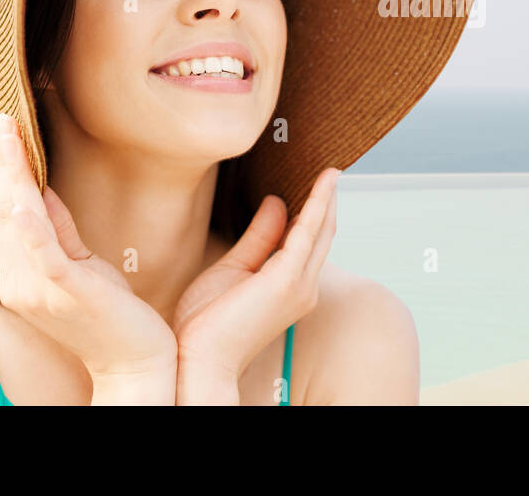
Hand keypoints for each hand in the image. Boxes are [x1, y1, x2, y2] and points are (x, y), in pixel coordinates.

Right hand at [0, 112, 177, 396]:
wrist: (134, 365)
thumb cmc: (113, 316)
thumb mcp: (83, 264)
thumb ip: (60, 230)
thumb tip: (42, 188)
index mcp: (23, 277)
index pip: (6, 215)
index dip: (6, 174)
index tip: (7, 133)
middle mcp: (21, 284)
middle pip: (5, 214)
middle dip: (6, 166)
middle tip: (6, 121)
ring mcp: (40, 291)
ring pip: (18, 225)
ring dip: (14, 179)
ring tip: (13, 140)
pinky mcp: (66, 293)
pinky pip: (43, 254)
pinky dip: (31, 224)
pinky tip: (25, 196)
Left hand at [173, 167, 338, 400]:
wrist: (197, 359)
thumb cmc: (207, 323)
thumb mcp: (232, 268)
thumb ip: (257, 238)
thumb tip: (276, 203)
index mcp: (290, 286)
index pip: (309, 241)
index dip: (315, 210)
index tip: (316, 182)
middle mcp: (303, 286)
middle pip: (321, 234)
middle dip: (327, 201)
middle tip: (330, 169)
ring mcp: (298, 284)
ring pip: (320, 230)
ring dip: (326, 198)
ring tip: (330, 171)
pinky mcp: (286, 279)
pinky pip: (307, 232)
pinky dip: (317, 204)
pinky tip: (322, 183)